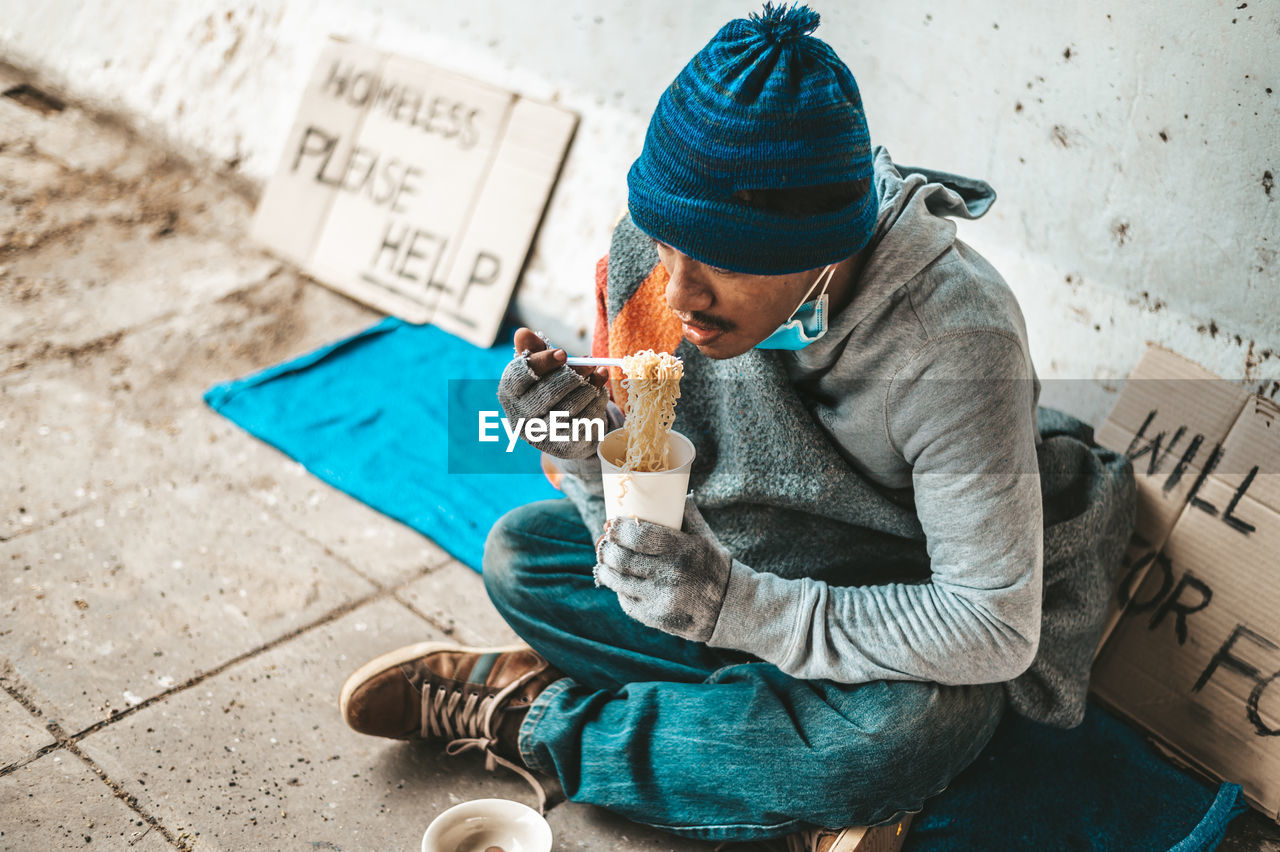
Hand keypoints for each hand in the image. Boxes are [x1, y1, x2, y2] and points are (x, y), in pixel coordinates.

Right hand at [497, 328, 610, 458]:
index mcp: (509, 395)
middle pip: (546, 393)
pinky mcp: (564, 446)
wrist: (566, 428)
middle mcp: (520, 418)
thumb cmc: (550, 389)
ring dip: (589, 387)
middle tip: (590, 363)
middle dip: (573, 374)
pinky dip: (596, 403)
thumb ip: (533, 350)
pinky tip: (600, 391)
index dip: (543, 362)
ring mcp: (541, 436)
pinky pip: (584, 422)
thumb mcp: (541, 368)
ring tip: (600, 373)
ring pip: (568, 408)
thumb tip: (522, 333)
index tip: (564, 353)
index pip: (519, 377)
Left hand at [594, 501, 732, 642]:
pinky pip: (626, 601)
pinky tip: (619, 580)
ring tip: (604, 560)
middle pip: (623, 559)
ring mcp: (661, 600)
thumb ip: (684, 512)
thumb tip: (665, 487)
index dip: (619, 529)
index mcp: (683, 550)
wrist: (729, 607)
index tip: (611, 524)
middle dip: (607, 548)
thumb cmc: (712, 564)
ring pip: (618, 581)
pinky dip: (618, 588)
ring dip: (605, 568)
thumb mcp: (704, 535)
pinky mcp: (655, 618)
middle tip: (604, 541)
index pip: (639, 536)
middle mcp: (671, 575)